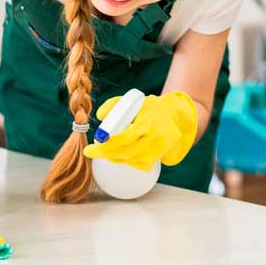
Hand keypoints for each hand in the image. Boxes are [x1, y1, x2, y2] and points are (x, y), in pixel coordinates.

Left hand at [83, 92, 197, 171]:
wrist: (176, 114)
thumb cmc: (150, 107)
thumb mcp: (132, 100)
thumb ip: (113, 104)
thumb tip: (100, 117)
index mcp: (148, 122)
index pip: (125, 138)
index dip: (106, 146)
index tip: (90, 149)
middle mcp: (156, 137)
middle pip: (127, 152)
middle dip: (106, 154)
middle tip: (92, 151)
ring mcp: (159, 149)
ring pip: (132, 160)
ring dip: (115, 157)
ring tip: (106, 150)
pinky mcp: (160, 156)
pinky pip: (140, 165)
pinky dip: (129, 161)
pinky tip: (122, 154)